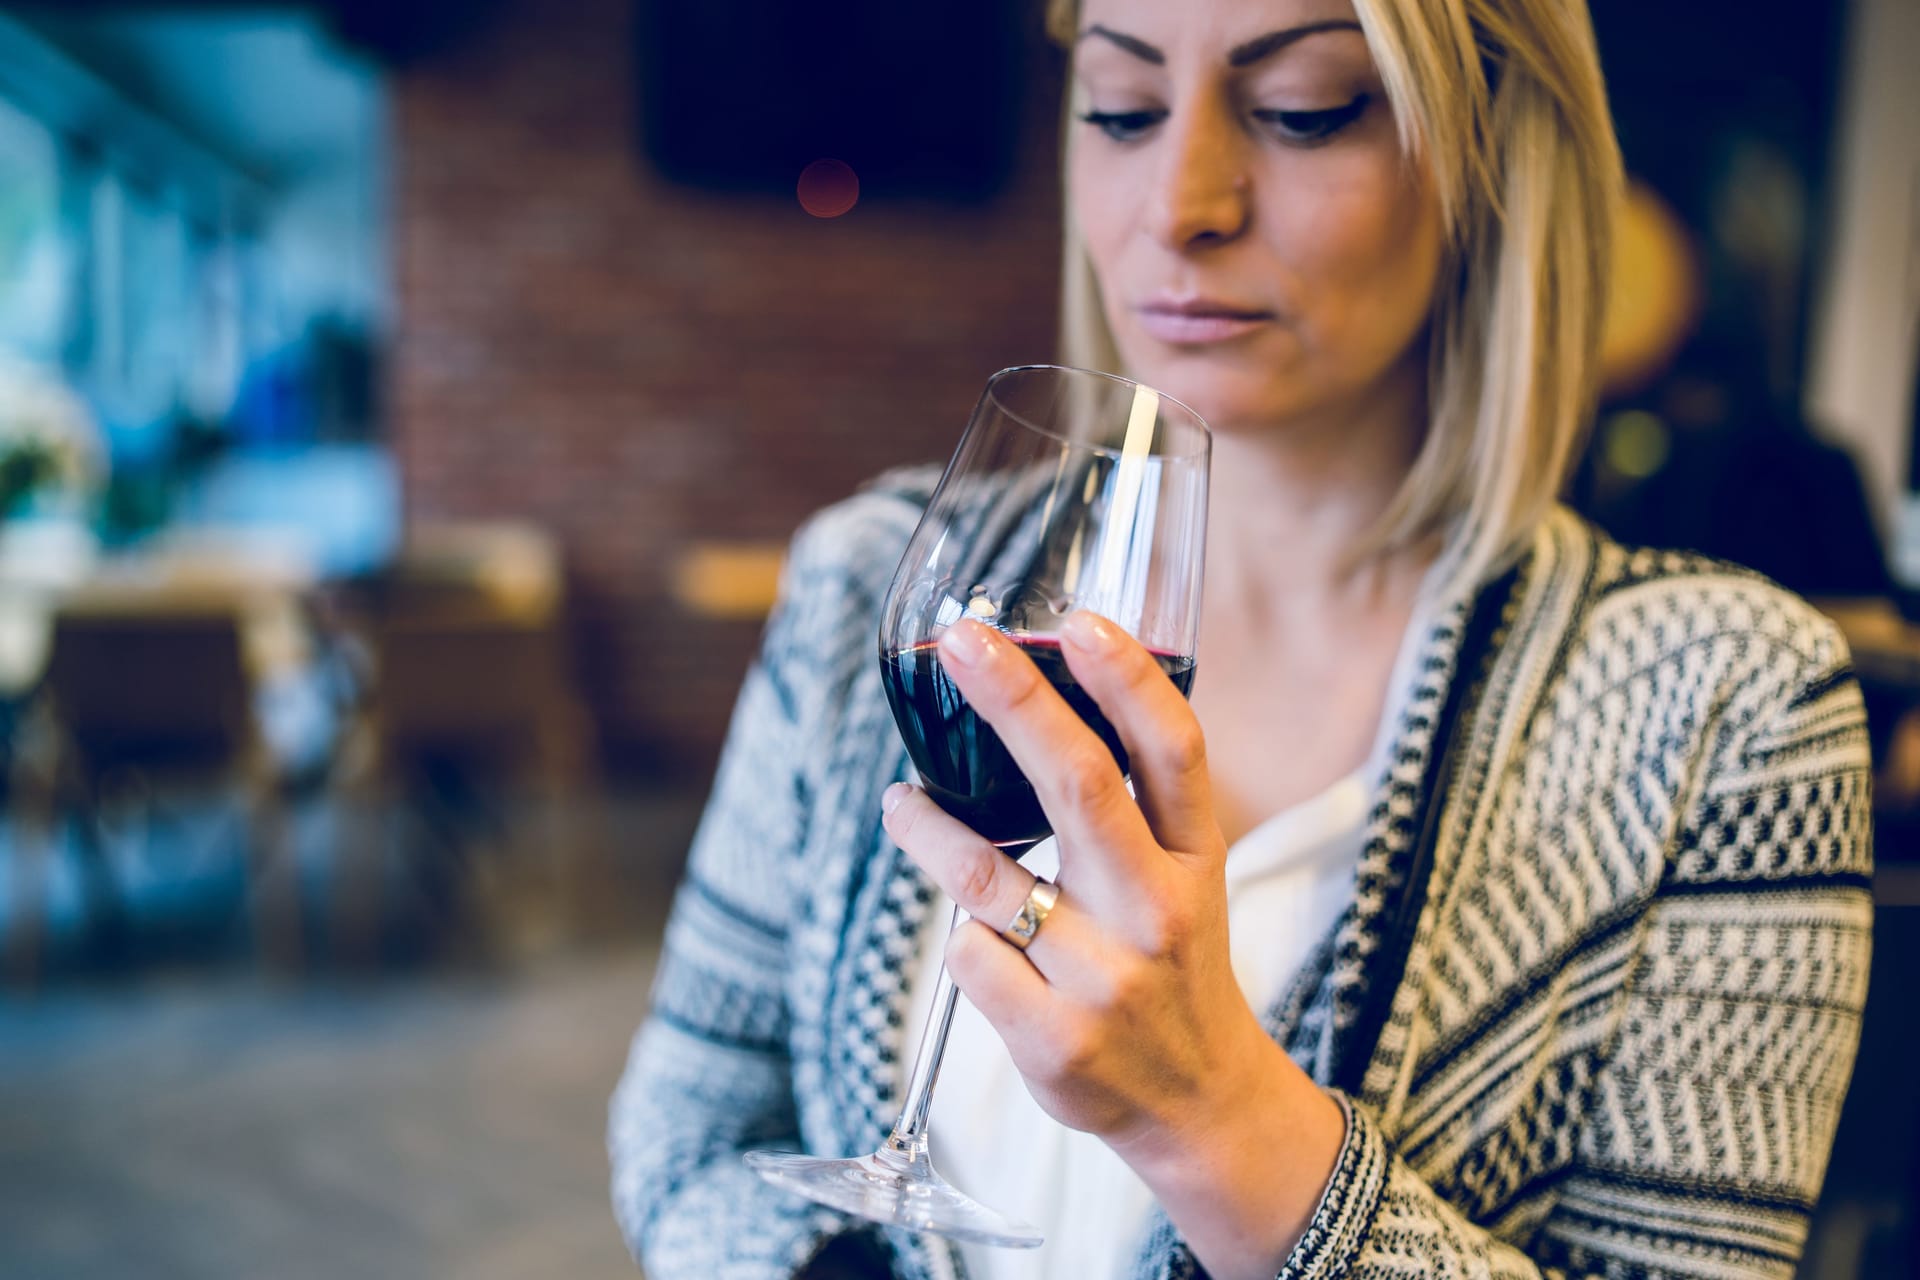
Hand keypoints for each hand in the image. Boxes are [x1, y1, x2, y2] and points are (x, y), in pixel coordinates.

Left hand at [880, 613, 1343, 1277]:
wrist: (1198, 1100)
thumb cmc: (1173, 958)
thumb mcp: (1187, 874)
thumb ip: (1137, 800)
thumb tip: (1050, 693)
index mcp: (1195, 858)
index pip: (1173, 752)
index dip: (1129, 681)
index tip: (1080, 621)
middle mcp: (1157, 911)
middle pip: (1079, 788)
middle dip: (1016, 701)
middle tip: (962, 643)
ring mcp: (1105, 979)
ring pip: (989, 877)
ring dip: (929, 828)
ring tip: (901, 802)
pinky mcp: (1053, 1040)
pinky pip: (971, 957)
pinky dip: (964, 938)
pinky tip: (979, 939)